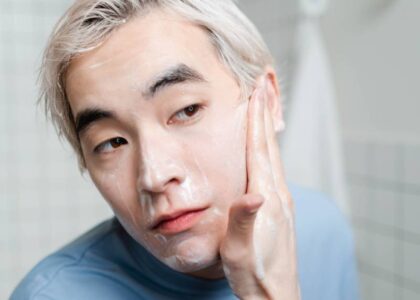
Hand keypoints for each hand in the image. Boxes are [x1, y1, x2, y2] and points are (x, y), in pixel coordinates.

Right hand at [220, 76, 299, 299]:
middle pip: (270, 146)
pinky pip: (274, 167)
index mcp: (265, 199)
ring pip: (274, 155)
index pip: (259, 151)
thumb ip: (243, 223)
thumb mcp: (240, 251)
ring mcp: (281, 200)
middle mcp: (276, 194)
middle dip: (265, 114)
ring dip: (268, 128)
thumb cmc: (254, 274)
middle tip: (263, 87)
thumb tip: (252, 196)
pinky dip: (269, 147)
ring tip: (264, 107)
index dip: (256, 121)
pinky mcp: (279, 207)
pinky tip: (266, 146)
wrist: (276, 294)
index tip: (256, 94)